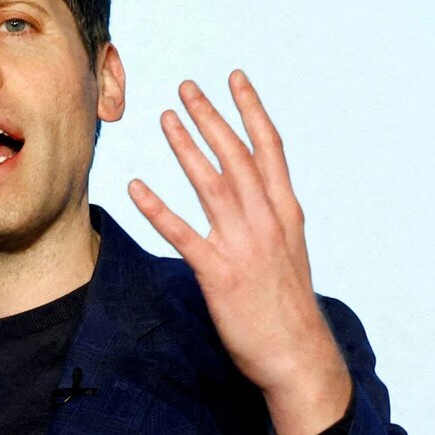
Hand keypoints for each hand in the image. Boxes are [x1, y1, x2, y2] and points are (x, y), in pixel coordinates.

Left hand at [127, 70, 351, 434]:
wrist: (299, 356)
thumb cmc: (288, 306)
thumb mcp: (289, 251)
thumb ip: (270, 218)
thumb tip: (255, 193)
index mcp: (285, 213)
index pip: (268, 149)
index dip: (250, 110)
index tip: (234, 78)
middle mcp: (267, 221)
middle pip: (236, 156)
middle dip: (212, 116)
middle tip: (187, 86)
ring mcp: (243, 246)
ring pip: (212, 184)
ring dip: (186, 148)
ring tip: (165, 118)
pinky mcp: (218, 274)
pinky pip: (182, 234)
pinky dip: (157, 208)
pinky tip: (135, 187)